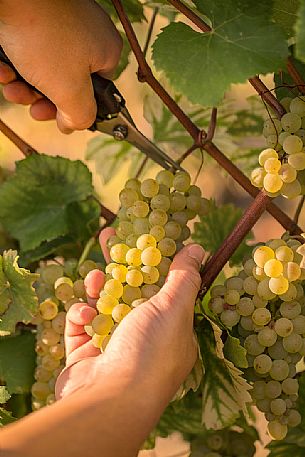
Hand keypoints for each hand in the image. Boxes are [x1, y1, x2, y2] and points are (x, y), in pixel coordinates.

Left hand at [0, 0, 121, 131]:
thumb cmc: (45, 38)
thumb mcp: (69, 89)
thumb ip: (80, 115)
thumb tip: (74, 125)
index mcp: (105, 52)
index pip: (98, 91)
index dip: (75, 109)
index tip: (57, 119)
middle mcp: (87, 35)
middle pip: (66, 83)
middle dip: (42, 99)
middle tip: (31, 108)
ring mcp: (60, 23)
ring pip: (43, 69)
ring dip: (23, 86)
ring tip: (10, 87)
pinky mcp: (35, 17)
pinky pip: (28, 49)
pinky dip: (13, 65)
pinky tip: (2, 70)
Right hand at [56, 227, 203, 400]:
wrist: (110, 400)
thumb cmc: (149, 352)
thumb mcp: (173, 308)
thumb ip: (183, 277)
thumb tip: (197, 248)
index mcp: (170, 331)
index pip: (163, 288)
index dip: (152, 261)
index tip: (142, 238)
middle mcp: (143, 339)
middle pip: (130, 290)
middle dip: (119, 263)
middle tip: (108, 236)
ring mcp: (113, 346)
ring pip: (103, 305)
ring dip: (98, 288)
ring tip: (95, 276)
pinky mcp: (84, 353)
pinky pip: (81, 325)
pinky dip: (81, 316)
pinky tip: (84, 315)